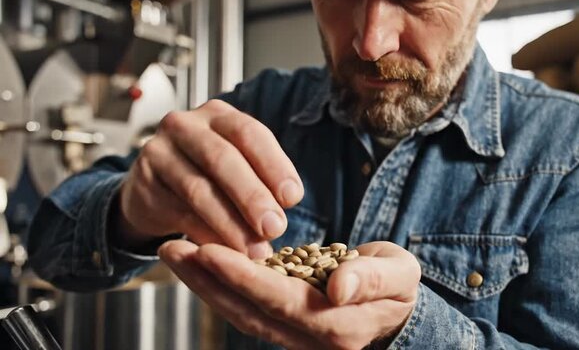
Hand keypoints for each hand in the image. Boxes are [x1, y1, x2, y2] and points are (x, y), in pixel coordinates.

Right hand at [116, 100, 303, 257]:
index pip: (249, 133)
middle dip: (252, 197)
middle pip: (222, 159)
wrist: (154, 188)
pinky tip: (225, 252)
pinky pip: (178, 213)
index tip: (293, 197)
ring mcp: (158, 153)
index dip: (274, 165)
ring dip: (230, 224)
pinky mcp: (143, 185)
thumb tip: (285, 203)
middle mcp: (185, 126)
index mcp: (217, 116)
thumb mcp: (237, 166)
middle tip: (275, 228)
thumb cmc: (208, 175)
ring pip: (198, 190)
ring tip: (254, 249)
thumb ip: (261, 178)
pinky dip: (205, 235)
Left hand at [159, 240, 421, 349]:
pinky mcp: (284, 324)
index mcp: (336, 325)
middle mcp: (308, 338)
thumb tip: (338, 287)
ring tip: (173, 252)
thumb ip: (372, 280)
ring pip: (239, 311)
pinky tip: (200, 263)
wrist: (397, 310)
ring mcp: (293, 335)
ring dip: (204, 283)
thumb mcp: (400, 276)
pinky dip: (219, 285)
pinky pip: (245, 307)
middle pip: (247, 311)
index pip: (279, 301)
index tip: (208, 250)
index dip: (243, 278)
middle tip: (171, 248)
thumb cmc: (400, 288)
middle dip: (207, 280)